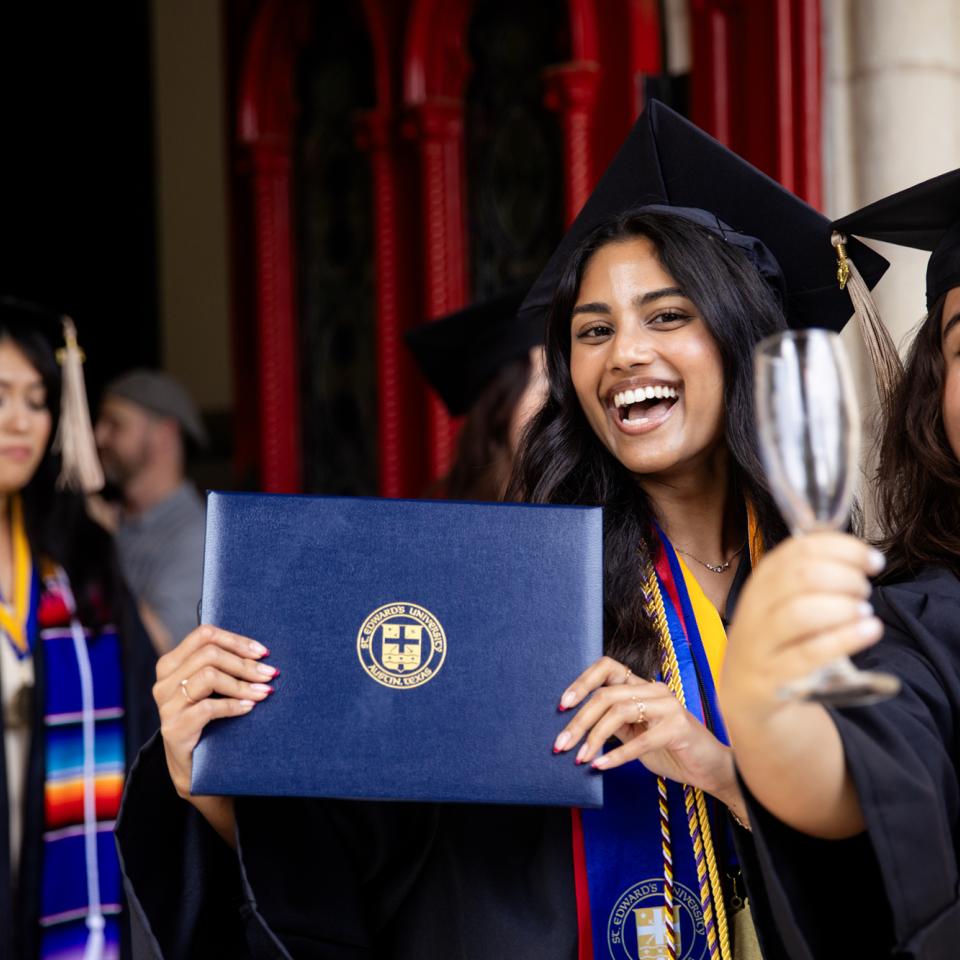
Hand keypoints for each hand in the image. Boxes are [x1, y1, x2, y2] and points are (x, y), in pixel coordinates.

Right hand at [154, 625, 277, 801]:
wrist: (194, 769)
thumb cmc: (209, 721)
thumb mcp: (211, 689)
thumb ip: (223, 665)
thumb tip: (262, 652)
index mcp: (171, 664)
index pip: (204, 635)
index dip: (236, 640)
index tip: (263, 652)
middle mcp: (164, 682)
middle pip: (210, 654)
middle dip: (245, 663)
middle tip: (270, 674)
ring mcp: (167, 706)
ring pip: (209, 676)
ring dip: (243, 683)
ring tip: (264, 692)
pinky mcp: (175, 728)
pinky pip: (208, 707)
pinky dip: (234, 705)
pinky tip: (250, 708)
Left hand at [552, 656, 737, 800]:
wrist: (711, 769)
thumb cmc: (670, 750)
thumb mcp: (634, 734)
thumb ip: (612, 725)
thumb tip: (576, 726)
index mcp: (642, 686)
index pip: (607, 667)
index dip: (581, 682)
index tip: (561, 705)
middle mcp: (654, 689)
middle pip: (606, 695)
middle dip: (579, 720)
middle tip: (561, 743)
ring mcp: (668, 706)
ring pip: (619, 712)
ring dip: (594, 737)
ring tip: (580, 757)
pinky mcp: (678, 728)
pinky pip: (640, 741)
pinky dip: (616, 755)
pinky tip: (600, 766)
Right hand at [720, 533, 884, 726]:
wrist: (743, 690)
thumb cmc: (775, 639)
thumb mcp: (782, 602)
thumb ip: (811, 575)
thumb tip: (857, 553)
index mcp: (762, 580)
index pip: (800, 549)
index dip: (843, 549)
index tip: (873, 561)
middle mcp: (756, 606)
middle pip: (802, 576)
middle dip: (846, 577)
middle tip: (864, 590)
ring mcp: (760, 641)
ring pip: (801, 612)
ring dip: (843, 607)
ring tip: (864, 612)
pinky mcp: (772, 675)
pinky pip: (810, 653)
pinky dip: (845, 639)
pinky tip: (869, 631)